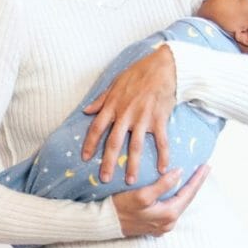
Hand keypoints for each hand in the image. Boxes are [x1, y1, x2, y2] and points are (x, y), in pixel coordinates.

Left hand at [81, 43, 176, 184]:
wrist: (162, 66)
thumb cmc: (138, 73)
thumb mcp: (115, 83)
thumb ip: (101, 100)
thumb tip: (86, 110)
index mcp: (113, 106)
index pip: (97, 128)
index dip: (90, 144)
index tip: (84, 158)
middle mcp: (126, 114)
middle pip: (114, 142)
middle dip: (108, 162)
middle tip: (104, 179)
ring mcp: (143, 118)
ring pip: (135, 146)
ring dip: (133, 164)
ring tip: (130, 181)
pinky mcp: (160, 119)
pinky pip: (161, 141)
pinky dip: (163, 155)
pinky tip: (163, 169)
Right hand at [112, 165, 210, 237]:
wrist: (105, 223)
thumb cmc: (121, 207)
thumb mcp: (142, 195)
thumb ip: (162, 185)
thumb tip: (179, 172)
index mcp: (169, 215)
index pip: (188, 193)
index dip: (198, 178)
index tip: (207, 166)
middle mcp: (168, 224)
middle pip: (186, 200)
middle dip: (195, 184)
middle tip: (203, 170)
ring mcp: (162, 227)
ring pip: (178, 205)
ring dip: (185, 191)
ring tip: (192, 178)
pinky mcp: (154, 227)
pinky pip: (170, 209)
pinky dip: (175, 198)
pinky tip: (175, 191)